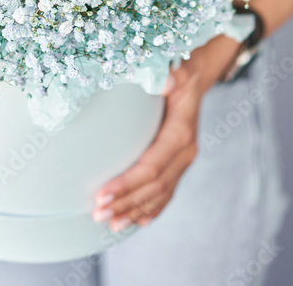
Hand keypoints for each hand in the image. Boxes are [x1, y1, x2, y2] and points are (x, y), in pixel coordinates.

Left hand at [91, 34, 241, 231]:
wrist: (196, 78)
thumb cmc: (179, 72)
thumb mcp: (176, 69)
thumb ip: (170, 75)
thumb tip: (164, 79)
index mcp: (181, 134)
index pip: (151, 166)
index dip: (127, 183)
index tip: (102, 194)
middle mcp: (185, 153)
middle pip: (153, 187)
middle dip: (125, 202)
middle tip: (96, 214)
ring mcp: (183, 161)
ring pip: (159, 195)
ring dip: (134, 211)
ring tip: (109, 224)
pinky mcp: (178, 165)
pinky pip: (166, 193)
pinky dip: (150, 210)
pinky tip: (135, 222)